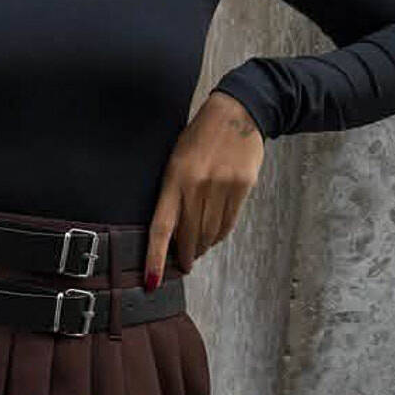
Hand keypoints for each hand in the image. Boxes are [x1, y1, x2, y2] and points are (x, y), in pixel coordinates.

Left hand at [143, 92, 265, 286]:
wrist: (239, 113)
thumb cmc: (201, 138)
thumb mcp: (177, 160)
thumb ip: (173, 194)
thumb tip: (172, 235)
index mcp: (175, 178)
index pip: (161, 228)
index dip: (155, 258)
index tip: (152, 281)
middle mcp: (197, 185)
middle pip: (188, 237)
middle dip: (183, 257)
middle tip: (182, 264)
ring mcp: (221, 187)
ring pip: (209, 234)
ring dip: (201, 247)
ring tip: (198, 248)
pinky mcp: (241, 188)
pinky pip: (227, 224)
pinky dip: (218, 235)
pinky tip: (213, 236)